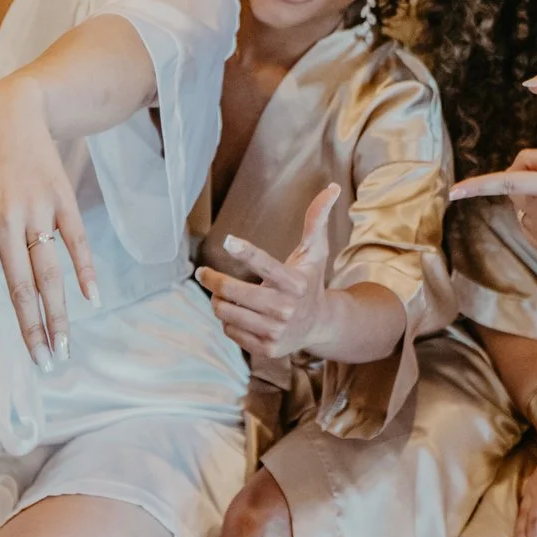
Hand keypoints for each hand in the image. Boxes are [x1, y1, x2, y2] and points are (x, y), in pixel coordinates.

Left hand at [0, 74, 97, 366]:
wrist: (9, 114)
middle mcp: (3, 219)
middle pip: (20, 284)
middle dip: (31, 328)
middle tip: (44, 363)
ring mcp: (35, 209)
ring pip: (49, 272)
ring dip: (58, 313)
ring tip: (64, 346)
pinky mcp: (61, 198)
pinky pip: (75, 241)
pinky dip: (85, 271)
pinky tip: (92, 299)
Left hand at [196, 184, 339, 359]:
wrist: (320, 325)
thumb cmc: (310, 282)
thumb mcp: (315, 252)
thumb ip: (317, 220)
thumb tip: (332, 188)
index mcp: (294, 282)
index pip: (266, 265)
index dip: (246, 253)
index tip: (229, 241)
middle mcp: (285, 308)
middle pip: (234, 291)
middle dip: (212, 280)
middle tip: (204, 273)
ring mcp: (276, 331)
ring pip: (226, 312)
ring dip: (217, 301)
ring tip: (221, 295)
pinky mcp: (267, 349)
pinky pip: (230, 331)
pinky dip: (228, 321)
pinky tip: (239, 316)